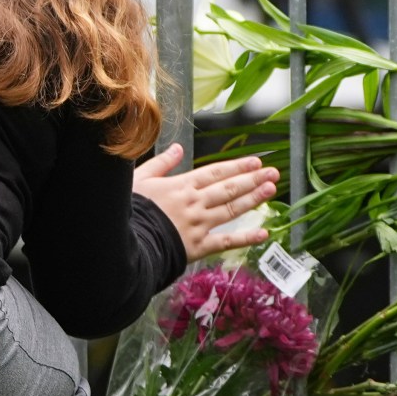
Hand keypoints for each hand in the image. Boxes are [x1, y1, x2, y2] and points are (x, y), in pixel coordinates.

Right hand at [131, 144, 281, 262]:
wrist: (124, 240)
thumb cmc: (130, 209)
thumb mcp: (141, 179)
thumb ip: (161, 163)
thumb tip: (177, 148)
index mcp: (181, 186)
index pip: (216, 172)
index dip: (237, 166)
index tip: (255, 161)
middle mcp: (195, 203)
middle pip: (229, 188)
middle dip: (253, 179)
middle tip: (272, 172)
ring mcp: (198, 224)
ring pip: (231, 209)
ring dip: (254, 199)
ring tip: (271, 190)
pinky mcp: (198, 246)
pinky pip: (226, 242)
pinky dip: (246, 238)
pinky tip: (263, 233)